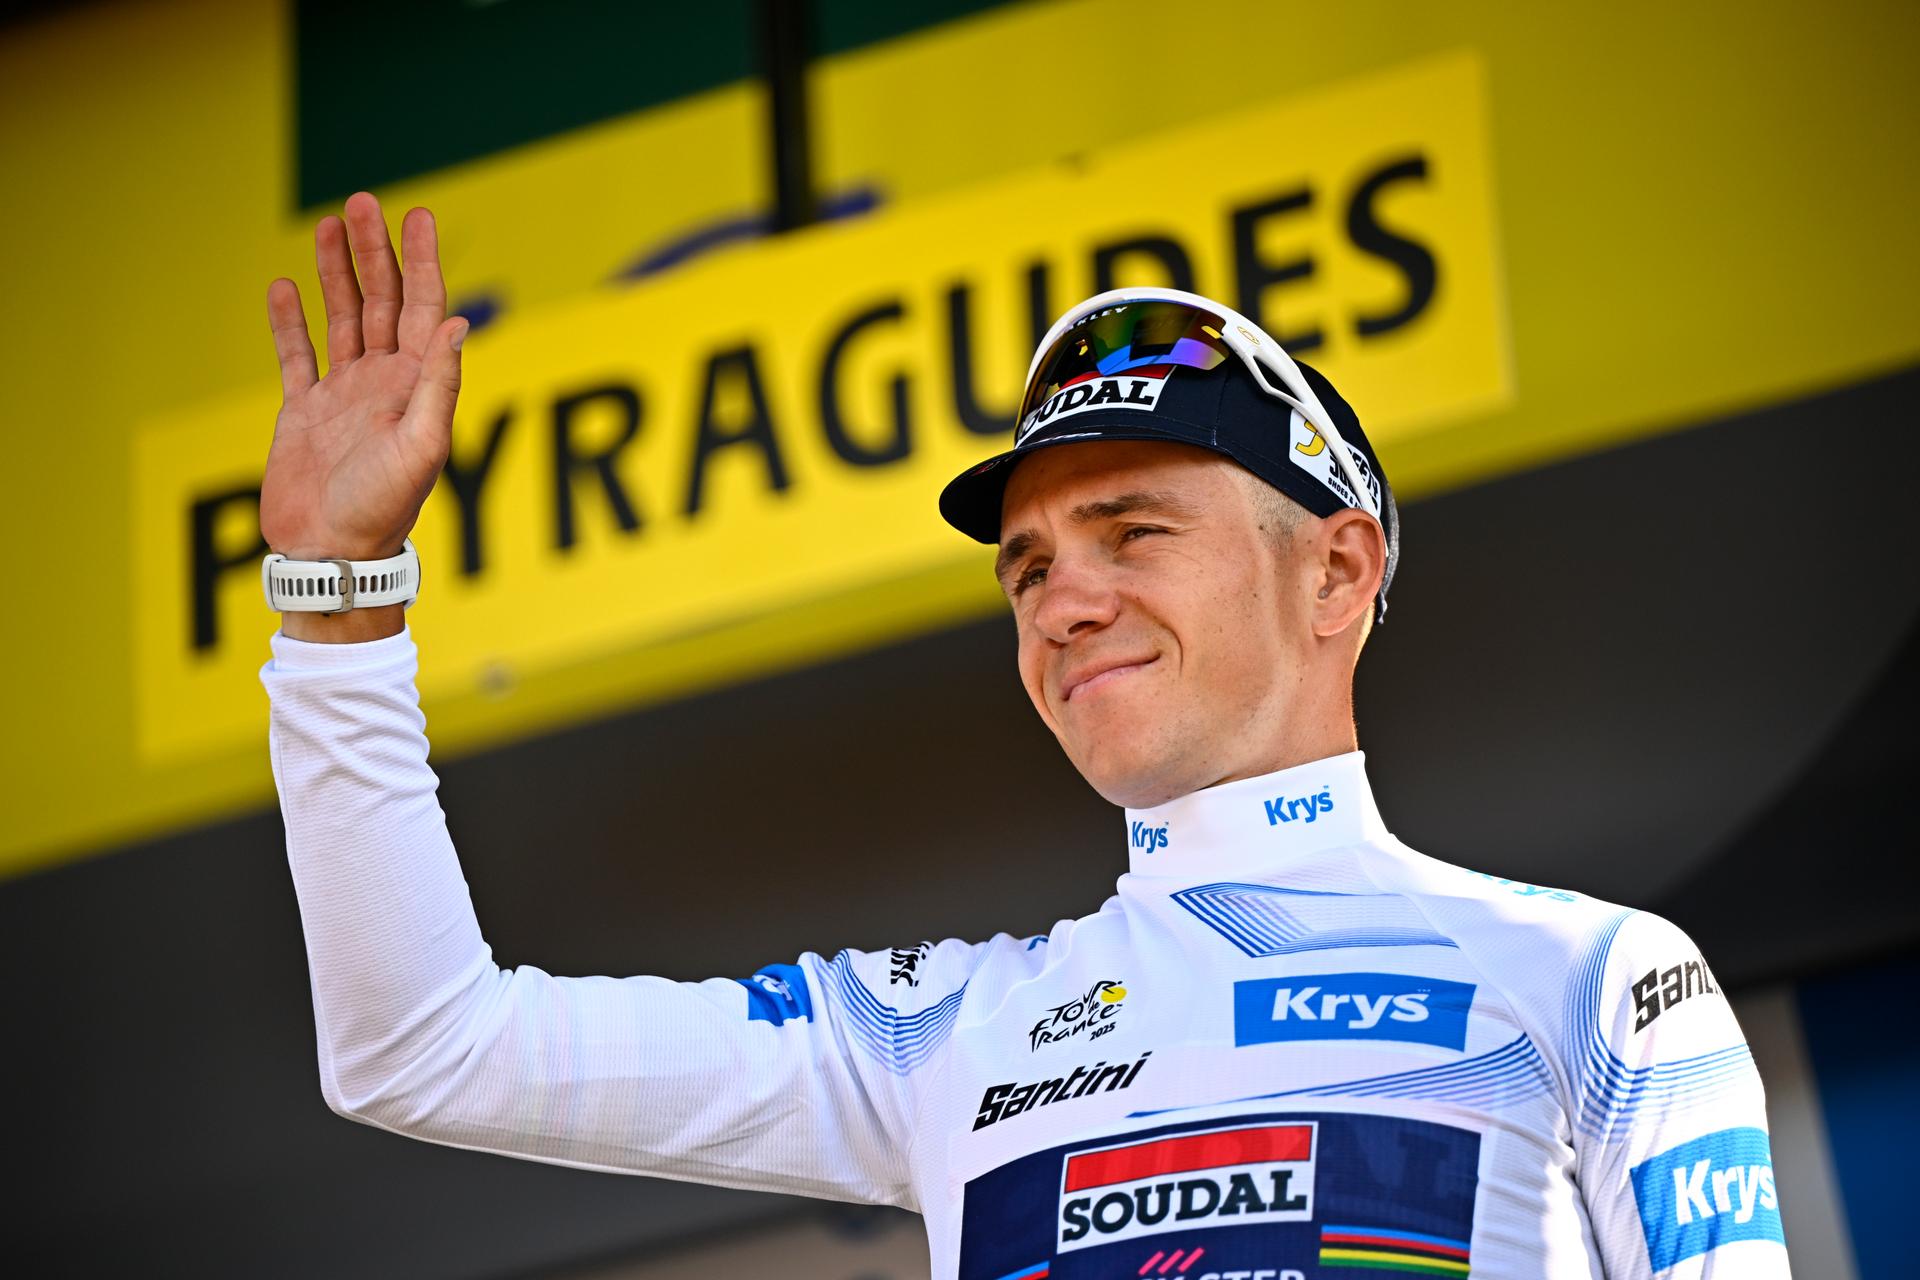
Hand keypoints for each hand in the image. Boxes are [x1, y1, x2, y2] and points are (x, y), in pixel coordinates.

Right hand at [261, 193, 466, 562]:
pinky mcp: (304, 412)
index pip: (425, 308)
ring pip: (343, 318)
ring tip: (329, 225)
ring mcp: (344, 395)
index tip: (417, 215)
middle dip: (374, 252)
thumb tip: (462, 322)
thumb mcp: (421, 445)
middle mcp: (384, 383)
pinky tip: (284, 286)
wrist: (332, 554)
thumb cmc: (383, 509)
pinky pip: (297, 356)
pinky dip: (290, 322)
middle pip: (383, 301)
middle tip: (363, 202)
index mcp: (417, 386)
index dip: (422, 261)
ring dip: (336, 273)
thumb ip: (439, 384)